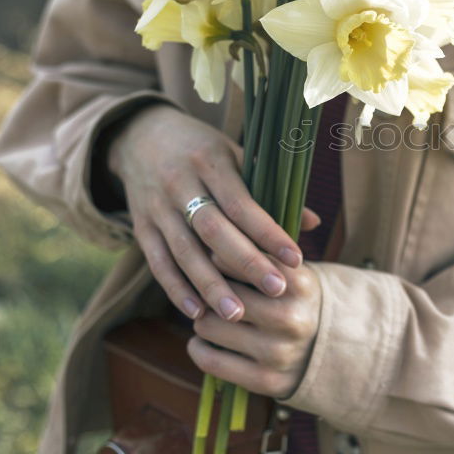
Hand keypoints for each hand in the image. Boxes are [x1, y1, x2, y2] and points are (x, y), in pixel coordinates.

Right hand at [106, 103, 320, 321]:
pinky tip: (197, 312)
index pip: (243, 204)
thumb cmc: (201, 149)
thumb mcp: (234, 156)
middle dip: (246, 264)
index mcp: (210, 162)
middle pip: (214, 231)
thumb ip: (270, 189)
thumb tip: (312, 223)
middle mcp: (180, 184)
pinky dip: (176, 289)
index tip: (295, 259)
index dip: (269, 233)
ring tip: (236, 316)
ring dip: (210, 286)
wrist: (141, 137)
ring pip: (184, 252)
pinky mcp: (141, 227)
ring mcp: (157, 208)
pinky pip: (157, 262)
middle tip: (275, 290)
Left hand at [187, 256, 321, 397]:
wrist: (332, 351)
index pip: (243, 260)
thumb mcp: (292, 272)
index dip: (220, 258)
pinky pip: (210, 361)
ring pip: (208, 325)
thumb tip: (209, 241)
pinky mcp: (266, 381)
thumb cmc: (296, 301)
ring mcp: (279, 352)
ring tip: (209, 316)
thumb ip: (259, 254)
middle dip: (208, 290)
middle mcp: (291, 317)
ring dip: (202, 319)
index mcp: (300, 284)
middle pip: (220, 292)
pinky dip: (198, 348)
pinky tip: (202, 341)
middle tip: (208, 292)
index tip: (213, 260)